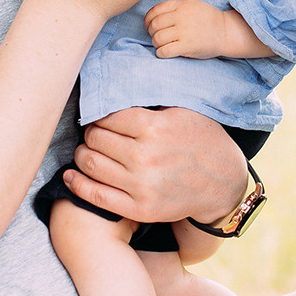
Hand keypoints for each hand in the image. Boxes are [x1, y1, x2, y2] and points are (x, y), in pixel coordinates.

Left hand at [64, 106, 247, 224]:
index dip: (99, 115)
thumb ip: (150, 101)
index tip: (101, 118)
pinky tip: (71, 176)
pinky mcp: (140, 209)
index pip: (105, 116)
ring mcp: (141, 186)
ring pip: (90, 164)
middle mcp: (144, 156)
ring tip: (88, 152)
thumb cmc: (203, 141)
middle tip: (94, 135)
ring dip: (82, 156)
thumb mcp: (183, 111)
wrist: (224, 184)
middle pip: (94, 139)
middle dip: (90, 134)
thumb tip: (116, 87)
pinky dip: (78, 185)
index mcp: (153, 126)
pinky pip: (96, 196)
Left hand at [144, 0, 243, 58]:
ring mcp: (184, 31)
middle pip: (155, 25)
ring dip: (156, 43)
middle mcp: (181, 17)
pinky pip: (165, 51)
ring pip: (157, 38)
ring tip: (162, 45)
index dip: (148, 20)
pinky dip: (161, 53)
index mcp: (181, 6)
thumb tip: (155, 17)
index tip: (149, 26)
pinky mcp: (188, 46)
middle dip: (152, 33)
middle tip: (157, 37)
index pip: (155, 11)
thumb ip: (175, 8)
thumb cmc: (208, 20)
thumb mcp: (192, 5)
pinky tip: (165, 53)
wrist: (226, 32)